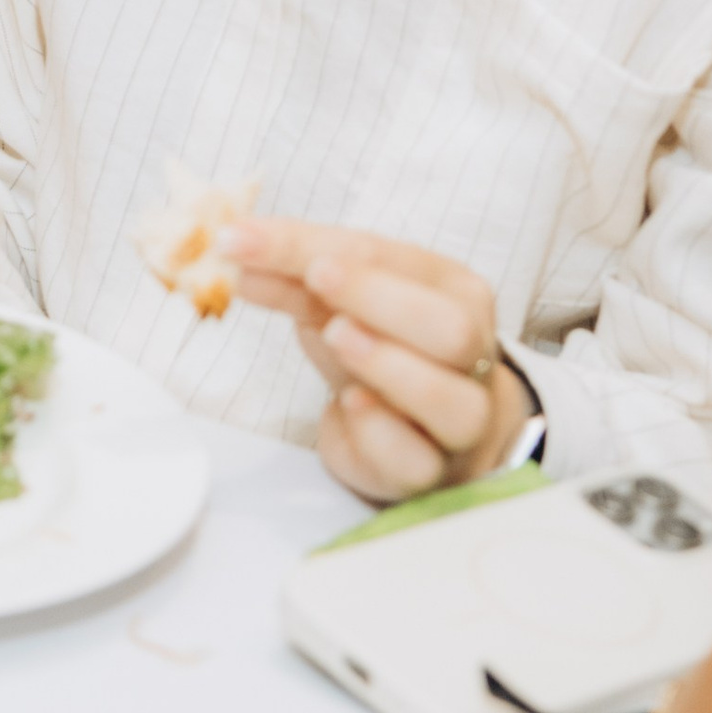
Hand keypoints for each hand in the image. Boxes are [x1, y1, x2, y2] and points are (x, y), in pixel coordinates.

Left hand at [221, 219, 527, 501]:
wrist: (425, 428)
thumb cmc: (383, 349)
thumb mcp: (340, 305)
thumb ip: (296, 278)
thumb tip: (238, 246)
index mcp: (455, 292)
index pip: (387, 257)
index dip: (313, 245)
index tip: (247, 240)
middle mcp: (473, 355)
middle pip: (448, 327)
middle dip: (375, 296)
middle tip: (315, 278)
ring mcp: (461, 420)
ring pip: (448, 398)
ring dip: (386, 363)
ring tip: (335, 336)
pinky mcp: (429, 472)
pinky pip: (414, 457)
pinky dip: (378, 428)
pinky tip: (348, 404)